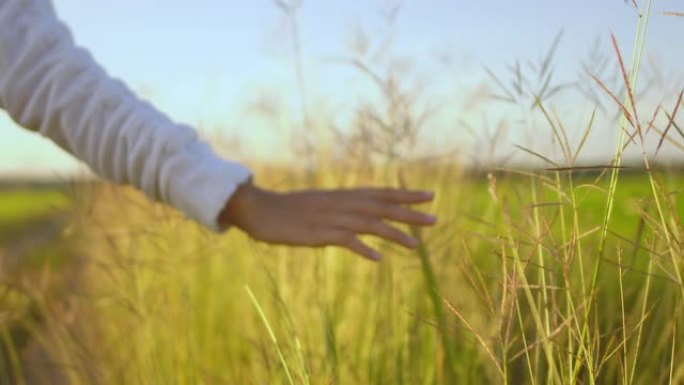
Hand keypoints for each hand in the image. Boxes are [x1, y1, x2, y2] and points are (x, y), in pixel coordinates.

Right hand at [218, 181, 436, 260]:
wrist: (260, 209)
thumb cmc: (289, 209)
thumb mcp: (320, 205)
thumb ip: (341, 208)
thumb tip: (359, 215)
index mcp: (343, 196)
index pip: (381, 193)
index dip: (406, 194)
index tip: (430, 196)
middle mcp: (342, 204)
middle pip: (382, 206)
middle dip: (409, 213)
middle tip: (435, 219)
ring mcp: (332, 218)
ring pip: (369, 223)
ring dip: (394, 233)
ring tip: (417, 245)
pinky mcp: (319, 233)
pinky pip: (345, 240)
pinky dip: (362, 247)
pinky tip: (378, 257)